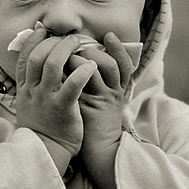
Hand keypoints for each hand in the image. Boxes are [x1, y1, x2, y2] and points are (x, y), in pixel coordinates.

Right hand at [15, 24, 97, 167]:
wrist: (46, 154)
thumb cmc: (42, 130)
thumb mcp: (29, 106)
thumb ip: (33, 86)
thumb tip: (39, 67)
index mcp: (24, 90)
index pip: (24, 58)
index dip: (33, 41)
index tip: (42, 29)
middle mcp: (33, 91)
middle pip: (38, 56)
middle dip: (53, 42)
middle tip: (68, 38)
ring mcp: (47, 99)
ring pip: (53, 64)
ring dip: (67, 50)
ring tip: (80, 44)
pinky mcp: (63, 108)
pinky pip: (73, 84)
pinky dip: (82, 71)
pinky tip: (91, 66)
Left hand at [74, 32, 133, 188]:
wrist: (97, 152)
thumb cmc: (94, 125)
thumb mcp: (98, 100)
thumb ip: (94, 81)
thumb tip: (78, 59)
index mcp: (117, 89)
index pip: (124, 64)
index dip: (119, 49)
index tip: (110, 36)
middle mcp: (114, 93)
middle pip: (112, 63)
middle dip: (95, 51)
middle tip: (78, 44)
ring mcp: (104, 100)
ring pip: (100, 69)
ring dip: (83, 58)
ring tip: (70, 54)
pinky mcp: (92, 107)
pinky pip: (83, 83)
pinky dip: (74, 71)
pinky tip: (64, 68)